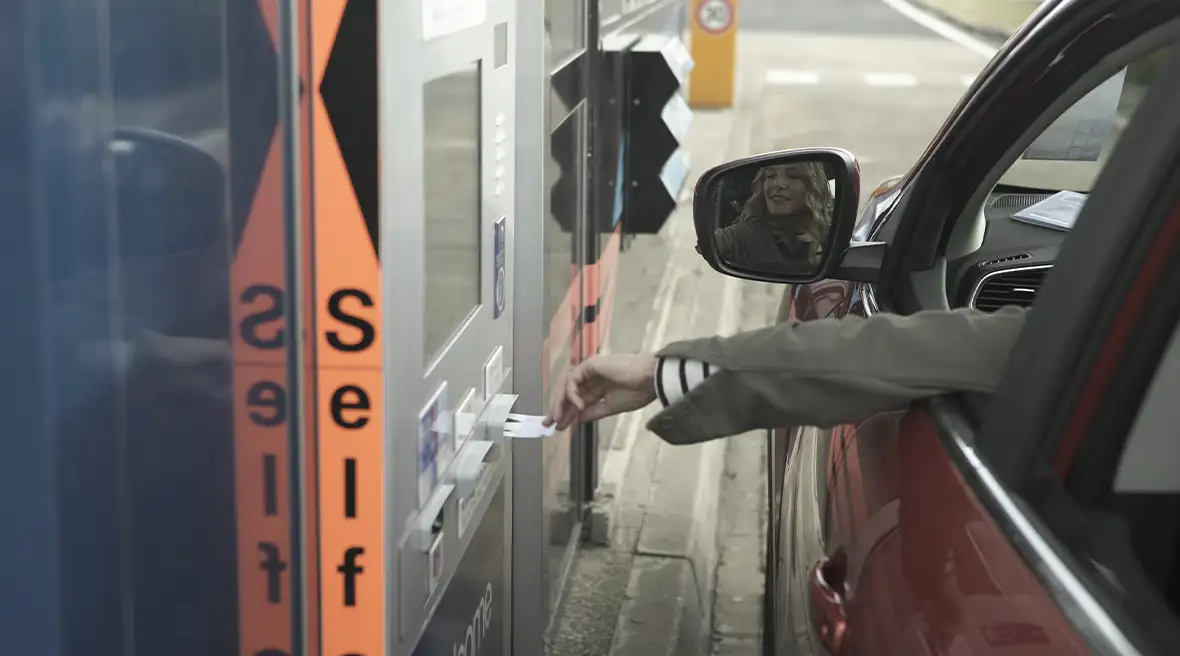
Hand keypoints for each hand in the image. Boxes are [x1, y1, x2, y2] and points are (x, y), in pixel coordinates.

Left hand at [544, 353, 658, 430]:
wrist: (649, 380)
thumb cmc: (637, 392)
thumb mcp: (611, 407)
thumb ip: (593, 412)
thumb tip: (578, 419)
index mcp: (600, 386)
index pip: (578, 400)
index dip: (568, 414)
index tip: (559, 427)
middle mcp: (592, 376)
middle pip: (569, 393)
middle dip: (559, 408)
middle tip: (550, 424)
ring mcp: (590, 369)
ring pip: (568, 386)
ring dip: (561, 403)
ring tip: (559, 418)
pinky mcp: (590, 364)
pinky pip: (573, 380)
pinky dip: (572, 394)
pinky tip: (577, 406)